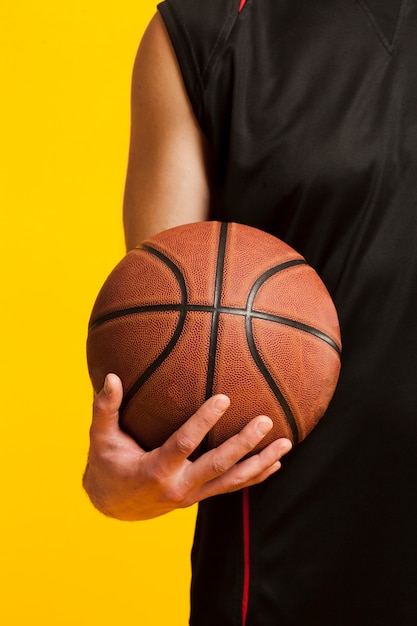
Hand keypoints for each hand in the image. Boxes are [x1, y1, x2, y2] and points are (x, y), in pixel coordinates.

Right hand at [83, 373, 292, 520]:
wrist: (112, 505)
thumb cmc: (106, 465)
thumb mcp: (100, 438)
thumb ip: (105, 408)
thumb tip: (111, 377)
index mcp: (155, 470)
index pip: (184, 444)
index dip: (204, 422)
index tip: (224, 398)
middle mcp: (178, 487)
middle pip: (218, 466)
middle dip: (244, 445)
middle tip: (265, 421)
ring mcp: (191, 495)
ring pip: (232, 481)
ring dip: (260, 463)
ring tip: (285, 444)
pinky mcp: (198, 496)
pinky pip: (231, 487)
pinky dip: (254, 477)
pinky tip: (275, 464)